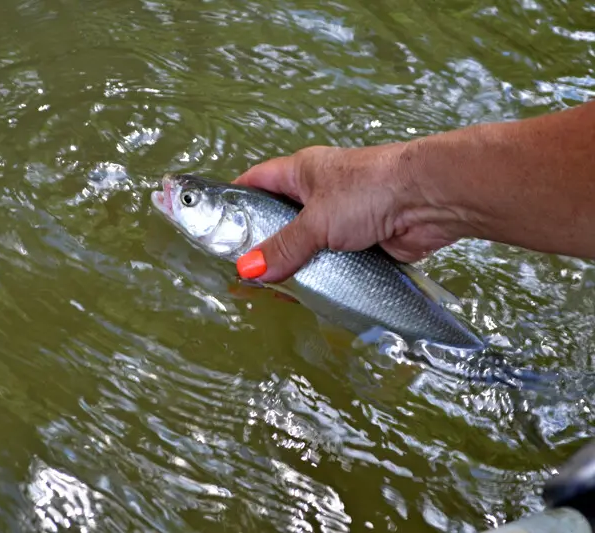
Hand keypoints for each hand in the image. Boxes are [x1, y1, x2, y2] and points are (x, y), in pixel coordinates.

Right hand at [233, 143, 467, 282]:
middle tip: (243, 271)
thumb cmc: (370, 190)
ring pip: (307, 244)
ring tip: (272, 290)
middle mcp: (320, 193)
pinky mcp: (362, 242)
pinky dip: (321, 276)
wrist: (429, 200)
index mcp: (302, 172)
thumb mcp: (316, 219)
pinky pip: (332, 262)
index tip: (217, 225)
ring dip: (294, 264)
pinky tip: (307, 293)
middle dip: (263, 244)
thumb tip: (248, 270)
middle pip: (280, 219)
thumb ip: (283, 247)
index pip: (257, 181)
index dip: (236, 200)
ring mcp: (342, 218)